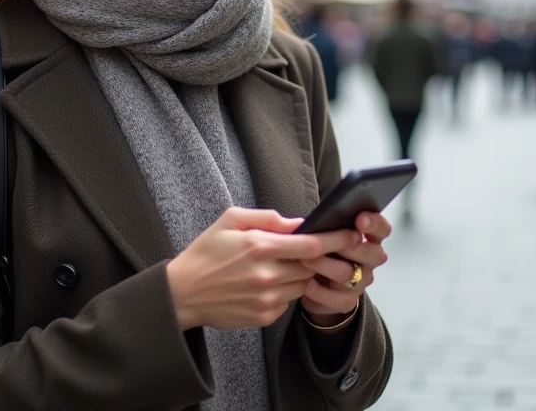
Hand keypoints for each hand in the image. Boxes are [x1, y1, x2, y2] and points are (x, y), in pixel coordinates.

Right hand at [166, 207, 360, 330]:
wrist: (183, 293)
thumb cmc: (205, 252)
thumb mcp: (230, 220)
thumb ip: (267, 218)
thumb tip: (298, 222)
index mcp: (260, 246)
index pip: (311, 244)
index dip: (336, 239)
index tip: (352, 234)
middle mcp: (267, 275)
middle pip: (314, 266)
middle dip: (324, 258)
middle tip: (329, 250)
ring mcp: (267, 299)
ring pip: (304, 285)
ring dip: (305, 275)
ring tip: (291, 264)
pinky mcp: (264, 316)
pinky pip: (289, 302)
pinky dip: (288, 291)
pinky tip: (272, 283)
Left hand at [299, 211, 391, 325]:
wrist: (317, 287)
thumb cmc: (323, 252)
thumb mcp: (327, 235)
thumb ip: (330, 226)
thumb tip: (317, 220)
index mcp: (369, 239)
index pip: (382, 229)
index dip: (374, 223)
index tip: (360, 219)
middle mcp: (370, 261)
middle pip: (372, 253)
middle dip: (347, 245)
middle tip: (323, 240)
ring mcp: (361, 282)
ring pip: (348, 273)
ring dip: (324, 265)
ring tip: (304, 259)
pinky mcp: (348, 301)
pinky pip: (337, 297)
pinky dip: (319, 291)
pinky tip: (306, 283)